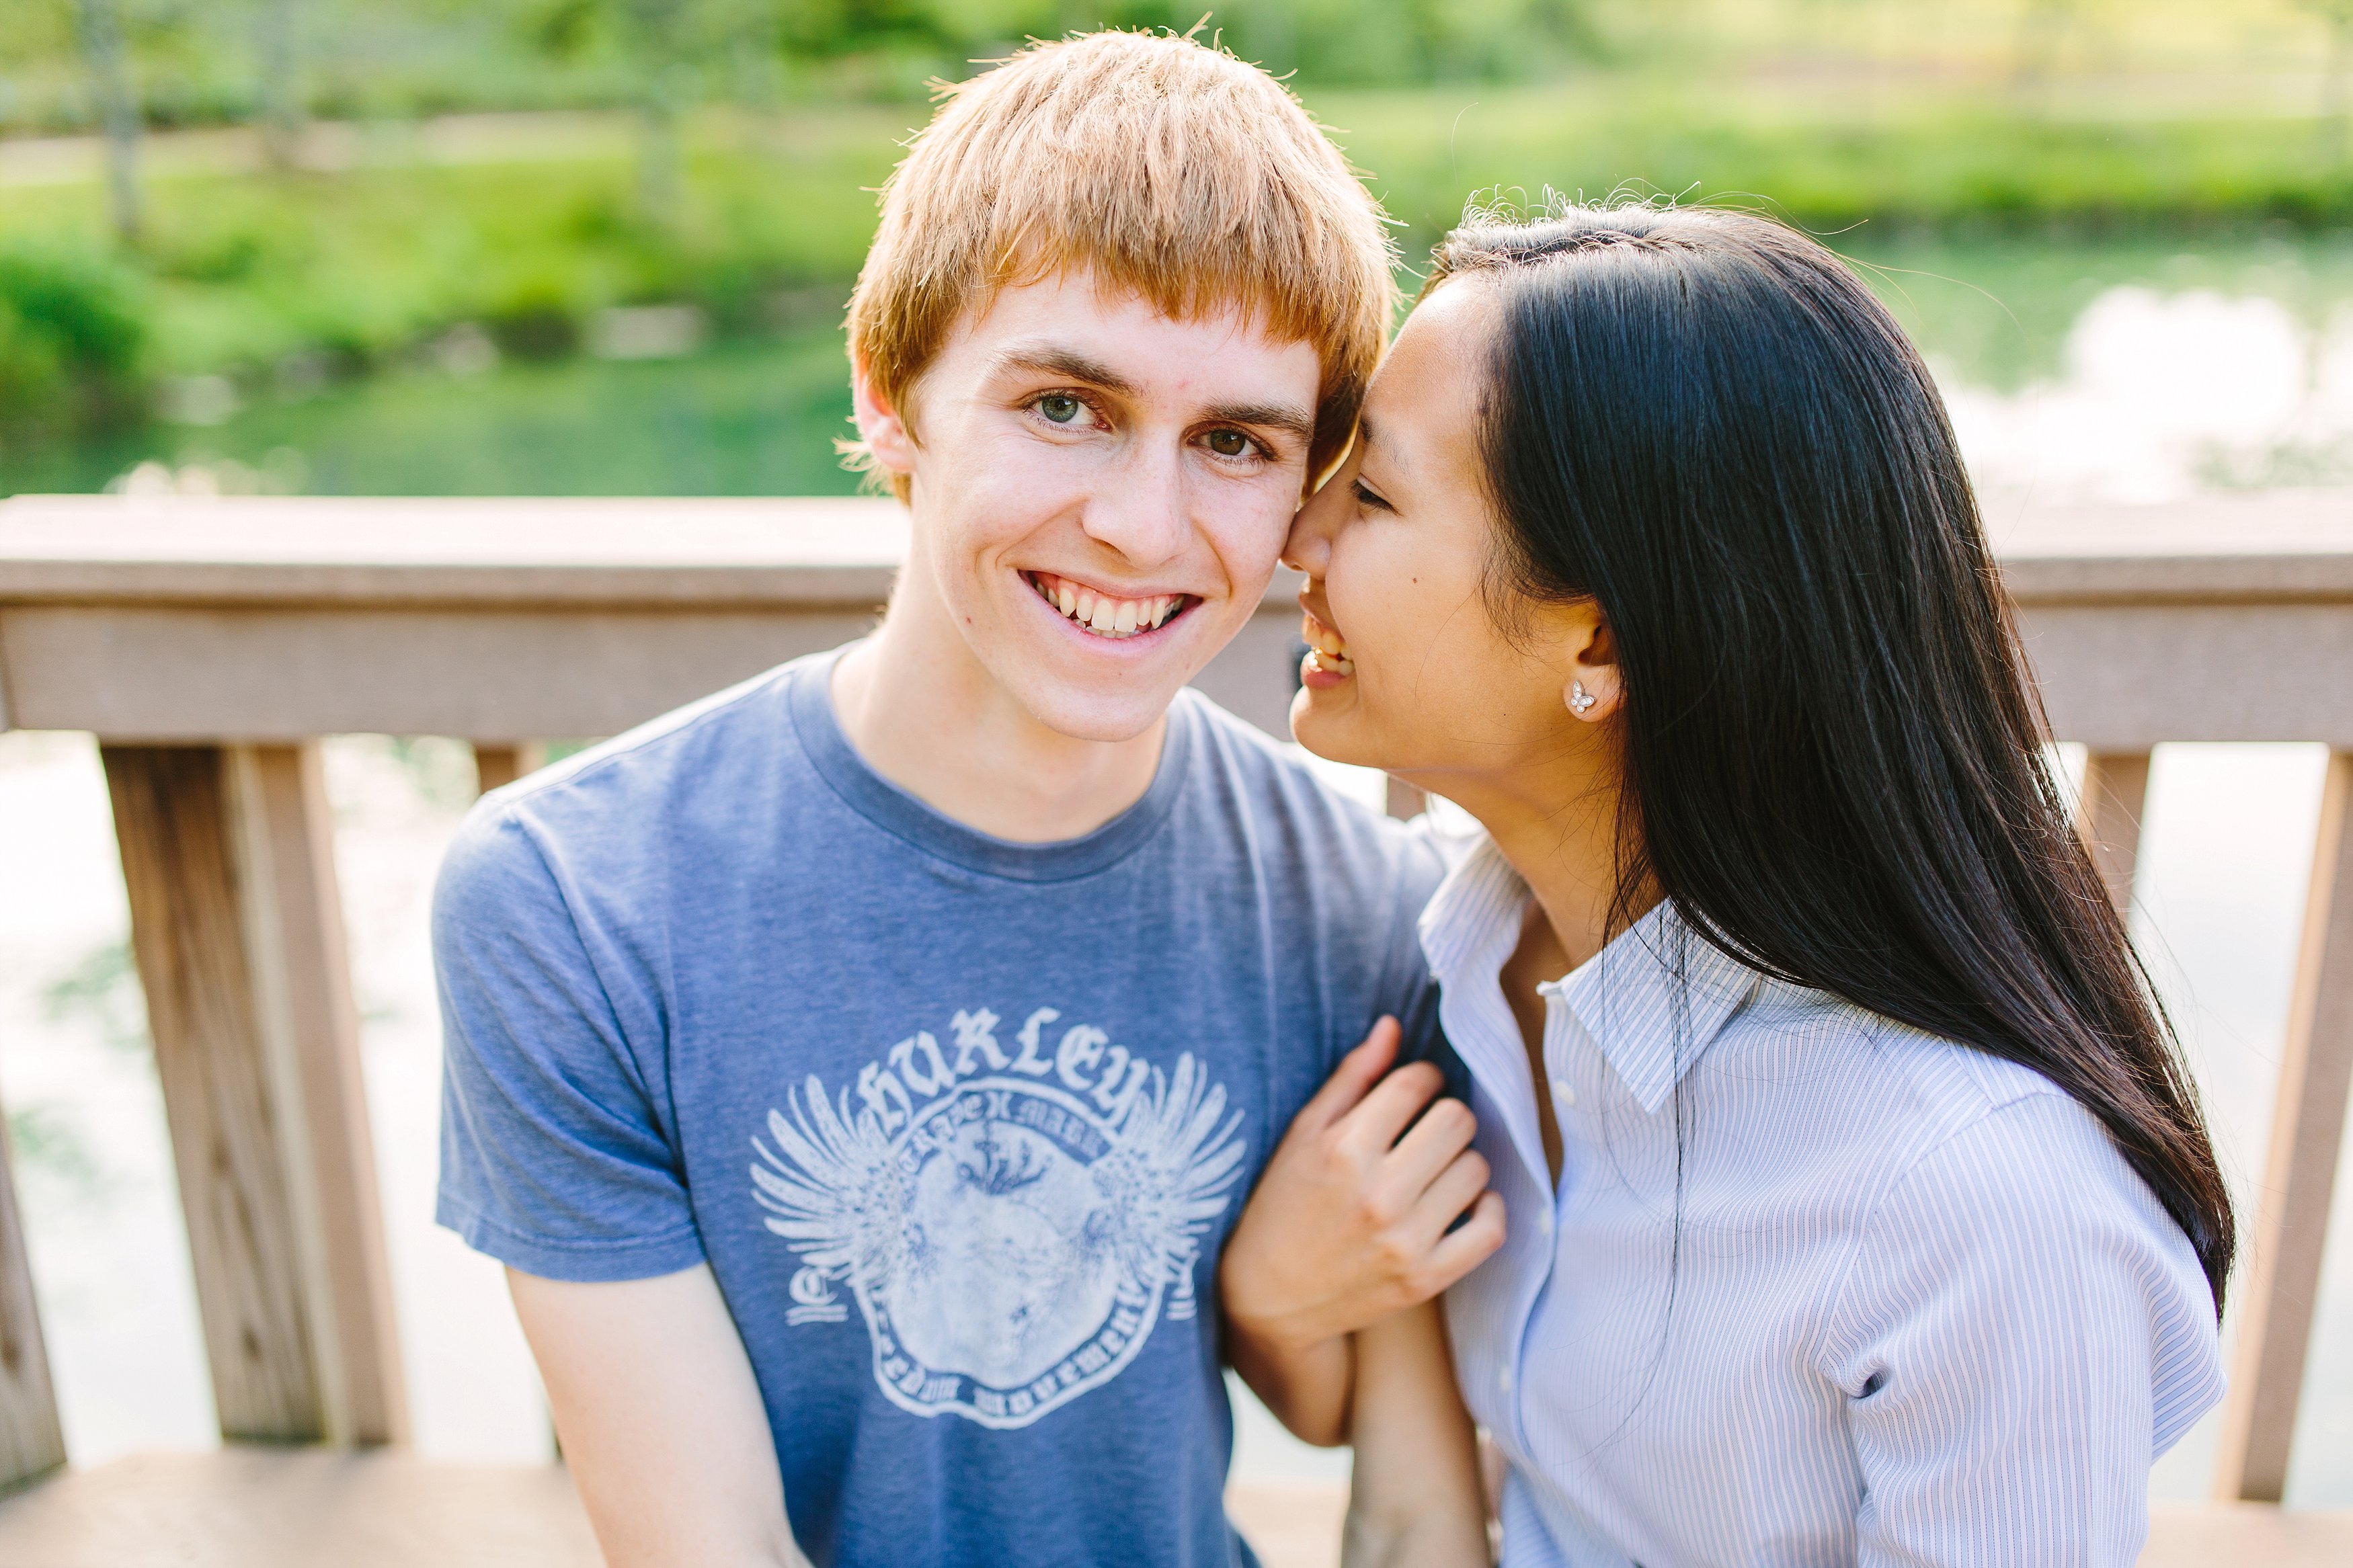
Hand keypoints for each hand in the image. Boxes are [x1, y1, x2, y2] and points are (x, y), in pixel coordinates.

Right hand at [1221, 1018, 1505, 1355]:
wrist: (1269, 1296)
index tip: (1414, 1091)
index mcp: (1344, 1149)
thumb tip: (1393, 1025)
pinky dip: (1486, 1210)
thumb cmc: (1282, 1204)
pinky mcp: (1425, 1278)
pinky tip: (1462, 1203)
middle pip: (1457, 1120)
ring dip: (1460, 1162)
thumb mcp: (1303, 1134)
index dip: (1422, 1078)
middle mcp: (1379, 1194)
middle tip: (1424, 1132)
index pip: (1416, 1083)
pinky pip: (1490, 1230)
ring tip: (1432, 1171)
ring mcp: (1405, 1240)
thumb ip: (1352, 1078)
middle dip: (1444, 1117)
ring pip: (1477, 1169)